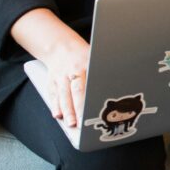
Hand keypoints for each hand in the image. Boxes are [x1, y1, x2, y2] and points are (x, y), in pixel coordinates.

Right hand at [10, 8, 90, 126]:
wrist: (60, 46)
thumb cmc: (82, 55)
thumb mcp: (95, 57)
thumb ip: (101, 72)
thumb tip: (118, 85)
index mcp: (86, 64)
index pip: (89, 83)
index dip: (91, 98)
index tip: (95, 109)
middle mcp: (72, 71)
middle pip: (75, 91)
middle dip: (78, 108)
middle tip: (81, 122)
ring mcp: (60, 76)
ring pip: (63, 95)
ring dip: (66, 111)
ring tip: (70, 123)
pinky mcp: (51, 81)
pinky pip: (53, 94)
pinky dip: (55, 105)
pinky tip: (57, 115)